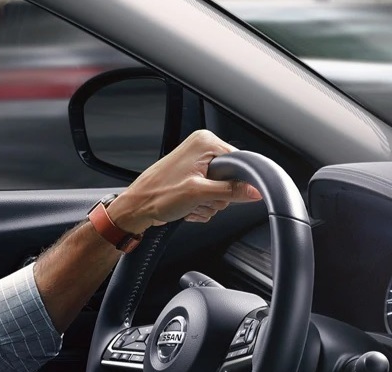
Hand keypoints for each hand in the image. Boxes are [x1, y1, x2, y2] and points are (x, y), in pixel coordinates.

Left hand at [106, 129, 262, 233]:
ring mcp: (196, 164)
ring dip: (208, 204)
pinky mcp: (193, 178)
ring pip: (221, 190)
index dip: (236, 181)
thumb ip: (230, 191)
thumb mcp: (199, 193)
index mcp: (205, 142)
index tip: (224, 194)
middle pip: (231, 178)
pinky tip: (189, 207)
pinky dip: (202, 205)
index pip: (239, 161)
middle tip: (200, 199)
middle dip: (217, 196)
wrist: (137, 208)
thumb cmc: (158, 195)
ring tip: (191, 203)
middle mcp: (201, 149)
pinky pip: (211, 195)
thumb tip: (255, 191)